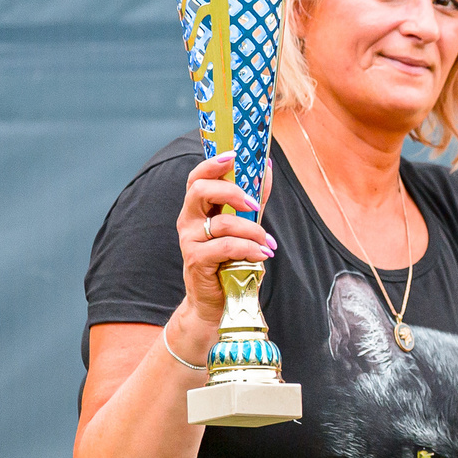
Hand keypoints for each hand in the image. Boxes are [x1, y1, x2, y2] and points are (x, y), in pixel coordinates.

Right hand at [177, 151, 274, 329]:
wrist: (217, 303)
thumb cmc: (230, 262)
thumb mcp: (245, 227)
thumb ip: (254, 200)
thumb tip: (268, 168)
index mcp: (198, 208)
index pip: (197, 177)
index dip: (213, 163)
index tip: (234, 155)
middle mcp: (188, 220)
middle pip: (200, 190)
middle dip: (231, 191)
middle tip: (254, 203)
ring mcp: (189, 240)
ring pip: (222, 223)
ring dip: (252, 230)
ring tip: (267, 243)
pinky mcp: (196, 260)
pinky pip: (226, 247)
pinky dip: (249, 249)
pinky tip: (261, 255)